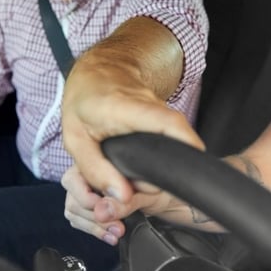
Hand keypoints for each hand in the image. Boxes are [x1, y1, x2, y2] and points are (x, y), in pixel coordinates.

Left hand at [60, 25, 204, 239]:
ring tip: (140, 179)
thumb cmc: (84, 104)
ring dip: (164, 164)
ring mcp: (161, 110)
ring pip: (175, 141)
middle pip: (177, 140)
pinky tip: (145, 166)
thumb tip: (122, 197)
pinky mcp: (163, 117)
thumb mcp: (76, 140)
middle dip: (166, 171)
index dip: (186, 142)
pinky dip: (162, 156)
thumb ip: (95, 170)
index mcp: (127, 109)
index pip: (167, 123)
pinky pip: (170, 138)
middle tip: (141, 188)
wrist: (96, 73)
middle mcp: (152, 107)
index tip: (194, 164)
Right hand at [62, 164, 177, 244]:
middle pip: (72, 196)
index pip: (75, 177)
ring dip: (94, 225)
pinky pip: (80, 220)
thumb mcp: (148, 193)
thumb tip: (102, 210)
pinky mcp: (93, 207)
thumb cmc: (162, 186)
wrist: (171, 198)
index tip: (105, 209)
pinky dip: (95, 230)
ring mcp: (90, 189)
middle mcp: (91, 172)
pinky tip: (110, 235)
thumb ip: (124, 201)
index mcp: (100, 158)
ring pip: (73, 210)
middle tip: (117, 224)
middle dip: (93, 215)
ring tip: (117, 231)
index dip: (86, 197)